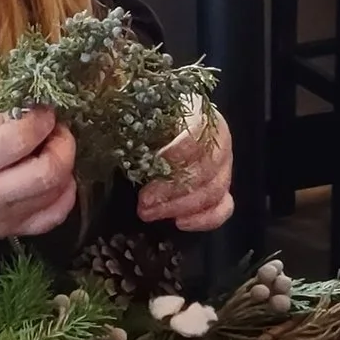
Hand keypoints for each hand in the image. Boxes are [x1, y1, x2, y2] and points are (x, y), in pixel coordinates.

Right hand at [0, 107, 78, 237]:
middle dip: (63, 145)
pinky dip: (64, 197)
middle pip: (47, 173)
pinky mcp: (13, 230)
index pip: (19, 140)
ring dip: (65, 167)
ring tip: (54, 151)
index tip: (44, 110)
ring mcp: (6, 217)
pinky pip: (52, 218)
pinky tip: (58, 180)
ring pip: (55, 195)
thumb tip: (27, 113)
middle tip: (56, 130)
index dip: (40, 120)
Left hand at [139, 106, 234, 230]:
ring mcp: (223, 169)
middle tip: (144, 201)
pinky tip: (179, 222)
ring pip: (214, 192)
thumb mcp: (142, 117)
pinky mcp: (221, 191)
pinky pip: (222, 209)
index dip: (177, 154)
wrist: (167, 129)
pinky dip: (204, 220)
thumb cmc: (151, 122)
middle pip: (206, 171)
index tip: (151, 164)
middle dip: (172, 189)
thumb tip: (116, 137)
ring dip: (180, 206)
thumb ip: (134, 125)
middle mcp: (219, 144)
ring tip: (149, 212)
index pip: (198, 137)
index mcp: (203, 118)